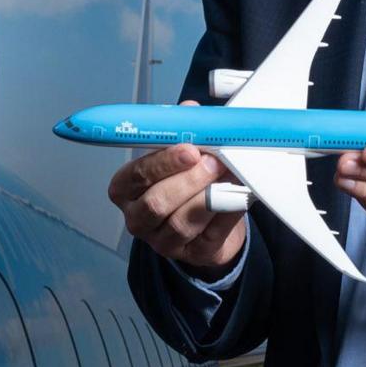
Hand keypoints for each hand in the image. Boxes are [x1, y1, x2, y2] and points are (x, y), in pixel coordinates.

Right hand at [109, 114, 246, 276]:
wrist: (209, 222)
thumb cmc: (186, 181)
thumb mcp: (179, 154)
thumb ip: (182, 132)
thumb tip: (190, 111)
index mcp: (125, 190)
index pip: (136, 176)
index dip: (162, 163)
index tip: (189, 149)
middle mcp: (137, 219)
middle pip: (157, 203)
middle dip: (188, 181)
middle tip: (214, 162)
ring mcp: (163, 242)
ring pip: (182, 223)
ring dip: (210, 197)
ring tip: (230, 177)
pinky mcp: (193, 255)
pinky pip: (210, 235)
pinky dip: (227, 213)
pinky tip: (240, 197)